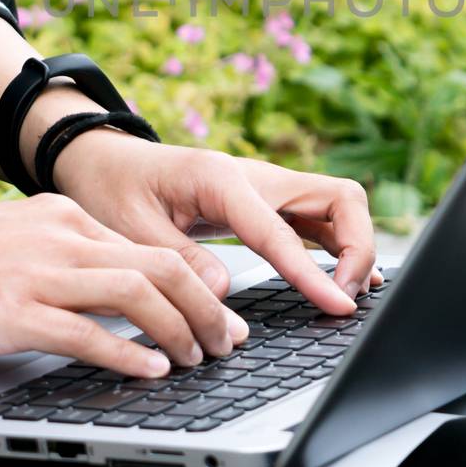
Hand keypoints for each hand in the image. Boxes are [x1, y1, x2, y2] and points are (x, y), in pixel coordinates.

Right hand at [0, 193, 248, 375]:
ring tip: (199, 360)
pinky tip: (150, 371)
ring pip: (139, 294)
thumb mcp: (10, 238)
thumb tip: (103, 284)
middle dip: (207, 309)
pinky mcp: (13, 312)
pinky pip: (89, 333)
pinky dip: (130, 353)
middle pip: (163, 265)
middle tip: (228, 342)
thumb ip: (58, 253)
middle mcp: (60, 237)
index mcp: (62, 216)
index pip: (151, 246)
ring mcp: (38, 273)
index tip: (220, 313)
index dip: (198, 284)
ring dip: (181, 331)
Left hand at [52, 132, 382, 314]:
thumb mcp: (130, 227)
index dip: (313, 273)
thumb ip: (179, 259)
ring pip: (339, 205)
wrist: (108, 161)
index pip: (283, 232)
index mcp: (222, 179)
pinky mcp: (269, 203)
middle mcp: (257, 176)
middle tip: (342, 299)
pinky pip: (320, 220)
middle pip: (340, 198)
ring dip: (353, 247)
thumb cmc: (115, 187)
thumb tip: (221, 295)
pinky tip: (340, 278)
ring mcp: (268, 188)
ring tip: (344, 295)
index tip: (338, 306)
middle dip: (357, 247)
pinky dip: (338, 246)